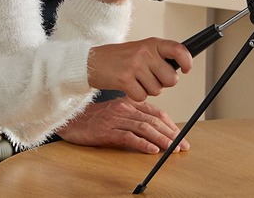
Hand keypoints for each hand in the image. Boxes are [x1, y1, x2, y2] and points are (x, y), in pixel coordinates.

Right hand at [56, 97, 190, 153]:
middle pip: (153, 121)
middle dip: (170, 134)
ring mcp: (116, 120)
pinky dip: (142, 144)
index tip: (180, 136)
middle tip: (182, 146)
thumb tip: (155, 128)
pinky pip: (128, 137)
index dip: (170, 124)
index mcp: (129, 103)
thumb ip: (134, 115)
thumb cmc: (94, 118)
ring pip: (144, 128)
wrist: (71, 120)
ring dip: (161, 140)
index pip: (155, 112)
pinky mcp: (107, 131)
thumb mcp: (117, 111)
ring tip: (172, 149)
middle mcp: (124, 109)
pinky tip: (152, 150)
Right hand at [88, 38, 192, 101]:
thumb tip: (179, 69)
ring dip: (147, 90)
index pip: (178, 49)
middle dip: (163, 83)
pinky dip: (136, 96)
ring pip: (157, 90)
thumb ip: (158, 56)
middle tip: (149, 78)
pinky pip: (142, 97)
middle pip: (171, 79)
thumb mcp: (140, 49)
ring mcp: (135, 65)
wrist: (91, 61)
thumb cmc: (118, 58)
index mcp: (151, 43)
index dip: (187, 61)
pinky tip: (128, 86)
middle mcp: (145, 52)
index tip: (186, 69)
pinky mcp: (125, 79)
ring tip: (135, 80)